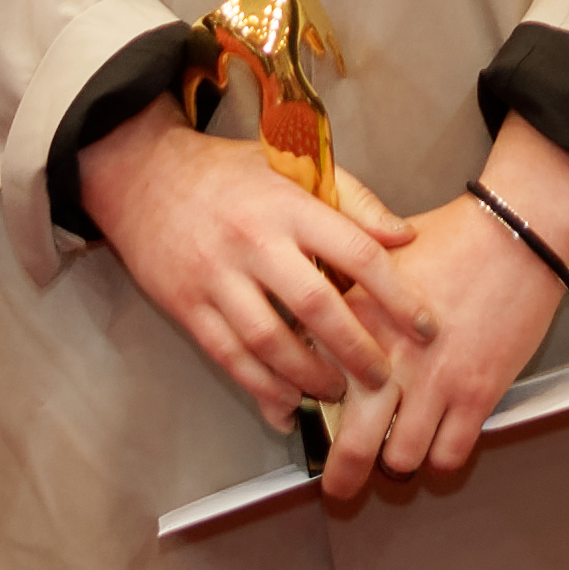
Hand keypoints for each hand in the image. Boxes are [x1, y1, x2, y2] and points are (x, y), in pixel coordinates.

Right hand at [79, 117, 431, 434]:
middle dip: (356, 349)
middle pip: (315, 305)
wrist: (143, 176)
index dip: (396, 294)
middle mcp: (254, 241)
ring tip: (336, 391)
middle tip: (385, 377)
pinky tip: (285, 404)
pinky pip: (228, 356)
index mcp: (288, 204)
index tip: (425, 326)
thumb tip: (405, 237)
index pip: (356, 251)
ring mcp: (216, 276)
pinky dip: (259, 387)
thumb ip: (353, 200)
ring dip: (309, 376)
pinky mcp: (186, 305)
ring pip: (269, 340)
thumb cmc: (229, 173)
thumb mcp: (291, 165)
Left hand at [334, 121, 568, 499]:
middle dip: (343, 477)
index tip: (309, 424)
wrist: (515, 234)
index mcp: (357, 319)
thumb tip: (319, 327)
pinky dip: (441, 460)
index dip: (310, 413)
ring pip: (401, 459)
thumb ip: (346, 296)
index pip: (316, 385)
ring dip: (397, 463)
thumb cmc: (452, 238)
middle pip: (352, 445)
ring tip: (398, 454)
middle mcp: (390, 358)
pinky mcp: (477, 394)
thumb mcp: (378, 257)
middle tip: (340, 487)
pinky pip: (450, 454)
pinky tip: (438, 445)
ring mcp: (435, 382)